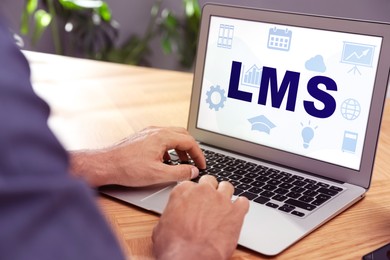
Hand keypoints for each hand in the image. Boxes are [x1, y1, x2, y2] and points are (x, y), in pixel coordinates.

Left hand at [69, 126, 205, 186]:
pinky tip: (165, 161)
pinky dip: (169, 148)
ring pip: (171, 136)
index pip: (189, 141)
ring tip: (182, 162)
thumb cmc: (128, 168)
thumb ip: (179, 173)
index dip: (199, 154)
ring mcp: (148, 133)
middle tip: (195, 162)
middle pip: (182, 134)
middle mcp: (156, 131)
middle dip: (191, 149)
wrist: (105, 164)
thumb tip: (193, 172)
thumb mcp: (158, 174)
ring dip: (180, 148)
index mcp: (162, 137)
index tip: (202, 165)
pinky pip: (161, 139)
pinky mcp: (142, 137)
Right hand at [152, 175, 249, 259]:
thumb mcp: (162, 226)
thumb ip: (171, 214)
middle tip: (208, 202)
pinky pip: (243, 202)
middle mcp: (203, 191)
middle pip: (209, 181)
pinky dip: (241, 206)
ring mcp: (221, 199)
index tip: (194, 200)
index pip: (191, 184)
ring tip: (224, 206)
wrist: (190, 257)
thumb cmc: (173, 245)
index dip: (193, 194)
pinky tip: (237, 213)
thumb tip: (172, 219)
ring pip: (227, 187)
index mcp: (183, 191)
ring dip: (225, 195)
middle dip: (209, 190)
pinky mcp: (236, 212)